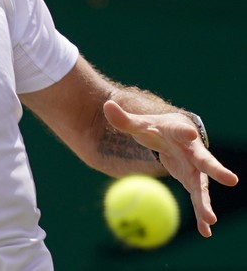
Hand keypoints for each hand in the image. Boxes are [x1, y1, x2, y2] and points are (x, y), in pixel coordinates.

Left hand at [103, 99, 238, 237]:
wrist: (177, 132)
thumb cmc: (159, 127)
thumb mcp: (141, 124)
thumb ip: (124, 119)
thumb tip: (107, 105)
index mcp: (178, 132)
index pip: (181, 131)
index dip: (184, 132)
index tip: (190, 133)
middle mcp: (192, 150)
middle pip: (205, 160)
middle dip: (215, 169)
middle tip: (231, 179)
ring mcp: (195, 167)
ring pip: (202, 185)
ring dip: (205, 202)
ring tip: (210, 219)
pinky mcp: (193, 180)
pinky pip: (197, 198)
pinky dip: (200, 213)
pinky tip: (205, 231)